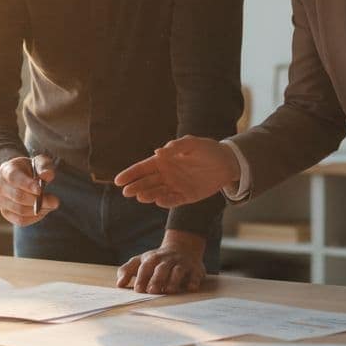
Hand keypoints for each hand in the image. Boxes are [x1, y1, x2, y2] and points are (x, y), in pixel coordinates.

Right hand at [0, 155, 57, 226]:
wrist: (24, 178)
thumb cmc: (33, 169)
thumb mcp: (40, 163)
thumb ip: (45, 167)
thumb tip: (47, 175)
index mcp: (6, 169)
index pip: (14, 178)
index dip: (27, 185)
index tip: (40, 190)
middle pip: (18, 196)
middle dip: (38, 200)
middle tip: (55, 201)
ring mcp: (1, 201)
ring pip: (20, 210)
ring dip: (39, 210)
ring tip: (50, 204)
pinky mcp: (6, 213)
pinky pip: (20, 220)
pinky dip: (35, 218)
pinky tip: (43, 211)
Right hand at [114, 135, 239, 208]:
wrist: (227, 163)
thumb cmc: (208, 149)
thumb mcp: (193, 143)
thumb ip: (176, 146)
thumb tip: (158, 151)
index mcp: (164, 161)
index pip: (143, 168)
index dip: (130, 174)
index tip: (118, 181)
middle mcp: (167, 175)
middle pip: (147, 182)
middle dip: (136, 187)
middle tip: (127, 192)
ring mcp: (176, 187)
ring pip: (157, 192)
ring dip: (148, 195)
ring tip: (141, 197)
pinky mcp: (186, 196)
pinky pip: (173, 201)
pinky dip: (165, 201)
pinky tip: (158, 201)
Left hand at [116, 230, 206, 293]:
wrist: (183, 247)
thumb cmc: (157, 260)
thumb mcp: (141, 261)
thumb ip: (127, 270)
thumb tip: (119, 284)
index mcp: (152, 258)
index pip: (145, 267)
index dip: (141, 278)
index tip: (137, 290)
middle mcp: (167, 260)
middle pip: (161, 269)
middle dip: (157, 279)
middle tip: (152, 291)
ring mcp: (181, 264)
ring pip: (178, 271)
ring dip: (173, 281)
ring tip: (169, 291)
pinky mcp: (194, 269)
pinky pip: (195, 274)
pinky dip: (193, 281)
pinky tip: (191, 288)